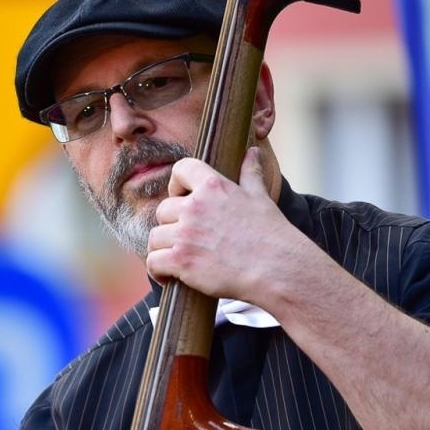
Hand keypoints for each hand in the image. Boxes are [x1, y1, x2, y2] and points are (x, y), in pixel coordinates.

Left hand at [145, 146, 309, 303]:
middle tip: (185, 239)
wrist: (276, 268)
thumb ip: (250, 174)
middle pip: (163, 210)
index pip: (181, 169)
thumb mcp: (260, 197)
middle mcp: (195, 207)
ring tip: (176, 260)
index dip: (176, 183)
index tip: (179, 196)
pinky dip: (157, 271)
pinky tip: (169, 278)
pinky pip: (153, 262)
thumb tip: (253, 152)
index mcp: (213, 187)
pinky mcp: (180, 260)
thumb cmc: (271, 235)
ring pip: (155, 237)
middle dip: (171, 224)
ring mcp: (185, 234)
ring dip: (163, 249)